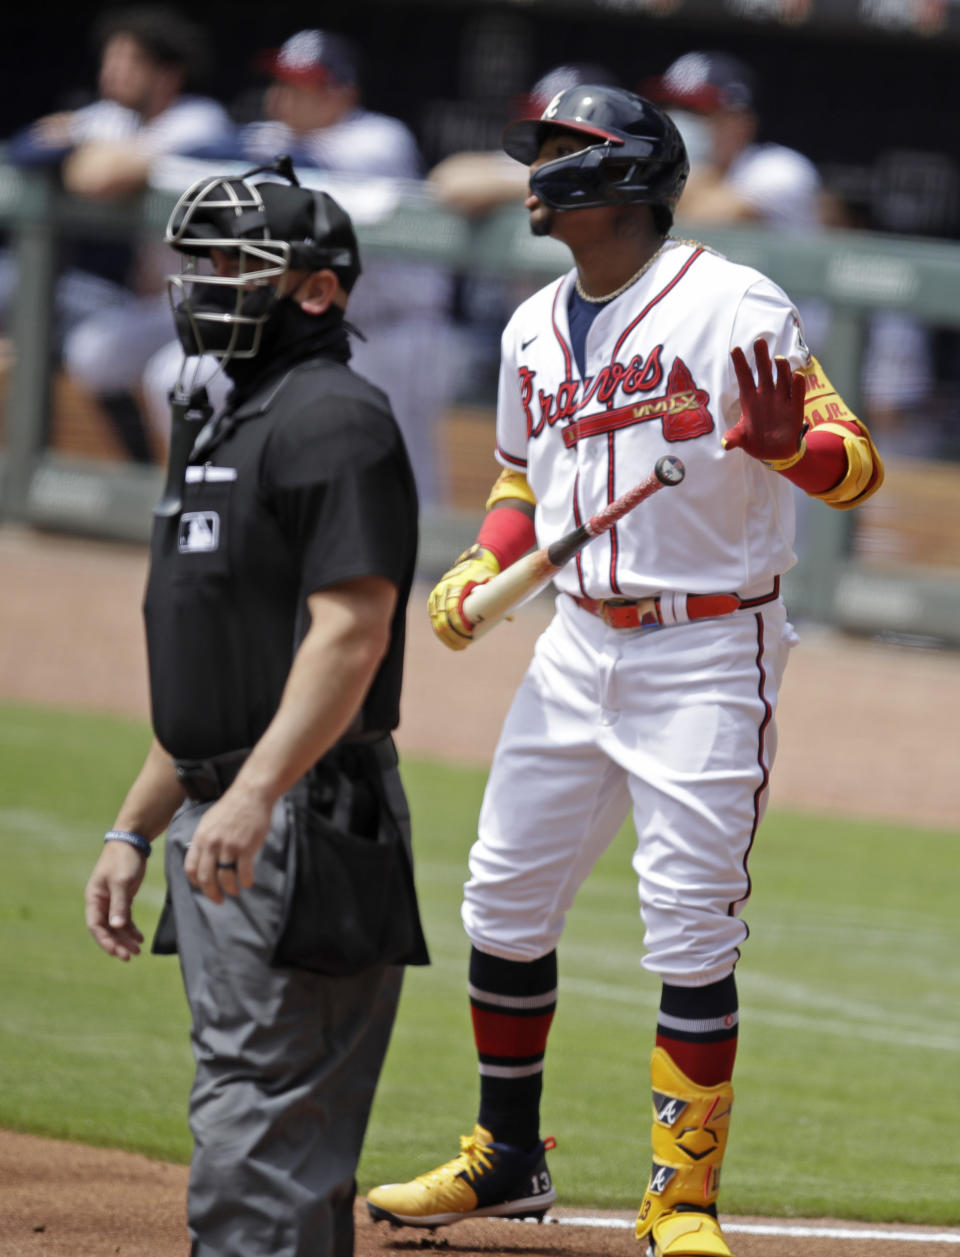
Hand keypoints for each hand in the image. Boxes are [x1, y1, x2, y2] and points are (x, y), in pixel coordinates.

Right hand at [85, 842, 147, 960]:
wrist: (132, 842)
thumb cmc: (123, 860)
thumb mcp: (121, 882)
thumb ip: (119, 904)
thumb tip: (116, 927)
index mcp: (94, 899)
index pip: (95, 926)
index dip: (105, 941)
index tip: (116, 953)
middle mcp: (100, 902)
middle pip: (106, 929)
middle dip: (117, 944)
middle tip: (130, 956)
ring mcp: (111, 901)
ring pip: (116, 926)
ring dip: (125, 939)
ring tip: (138, 951)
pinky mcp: (122, 898)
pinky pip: (124, 918)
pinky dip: (131, 929)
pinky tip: (140, 938)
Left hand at [183, 783, 272, 902]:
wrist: (250, 794)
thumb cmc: (231, 807)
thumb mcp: (209, 822)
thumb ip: (204, 841)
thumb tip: (201, 859)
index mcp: (200, 838)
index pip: (191, 868)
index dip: (196, 882)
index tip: (204, 887)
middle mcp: (212, 844)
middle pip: (206, 878)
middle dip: (211, 893)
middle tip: (218, 900)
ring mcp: (229, 846)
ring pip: (225, 878)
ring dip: (230, 890)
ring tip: (235, 892)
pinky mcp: (246, 847)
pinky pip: (244, 872)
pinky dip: (246, 882)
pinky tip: (248, 882)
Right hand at [427, 545, 500, 650]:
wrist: (473, 562)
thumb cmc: (484, 574)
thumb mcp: (492, 582)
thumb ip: (499, 598)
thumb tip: (511, 619)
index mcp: (455, 585)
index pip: (453, 610)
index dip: (459, 626)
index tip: (468, 635)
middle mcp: (442, 590)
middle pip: (443, 619)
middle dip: (453, 635)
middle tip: (465, 645)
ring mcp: (436, 595)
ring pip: (436, 621)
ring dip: (445, 636)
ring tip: (458, 647)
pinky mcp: (434, 599)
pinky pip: (434, 618)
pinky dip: (439, 630)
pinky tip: (446, 640)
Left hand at [723, 338, 806, 465]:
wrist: (773, 452)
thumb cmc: (754, 440)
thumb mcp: (741, 438)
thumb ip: (733, 438)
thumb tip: (725, 443)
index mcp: (749, 398)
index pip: (744, 377)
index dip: (740, 363)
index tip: (735, 349)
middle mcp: (765, 395)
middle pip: (764, 372)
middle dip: (761, 357)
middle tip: (759, 341)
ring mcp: (781, 400)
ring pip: (782, 378)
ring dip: (781, 368)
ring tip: (778, 359)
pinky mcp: (795, 408)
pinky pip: (797, 393)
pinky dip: (797, 385)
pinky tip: (797, 376)